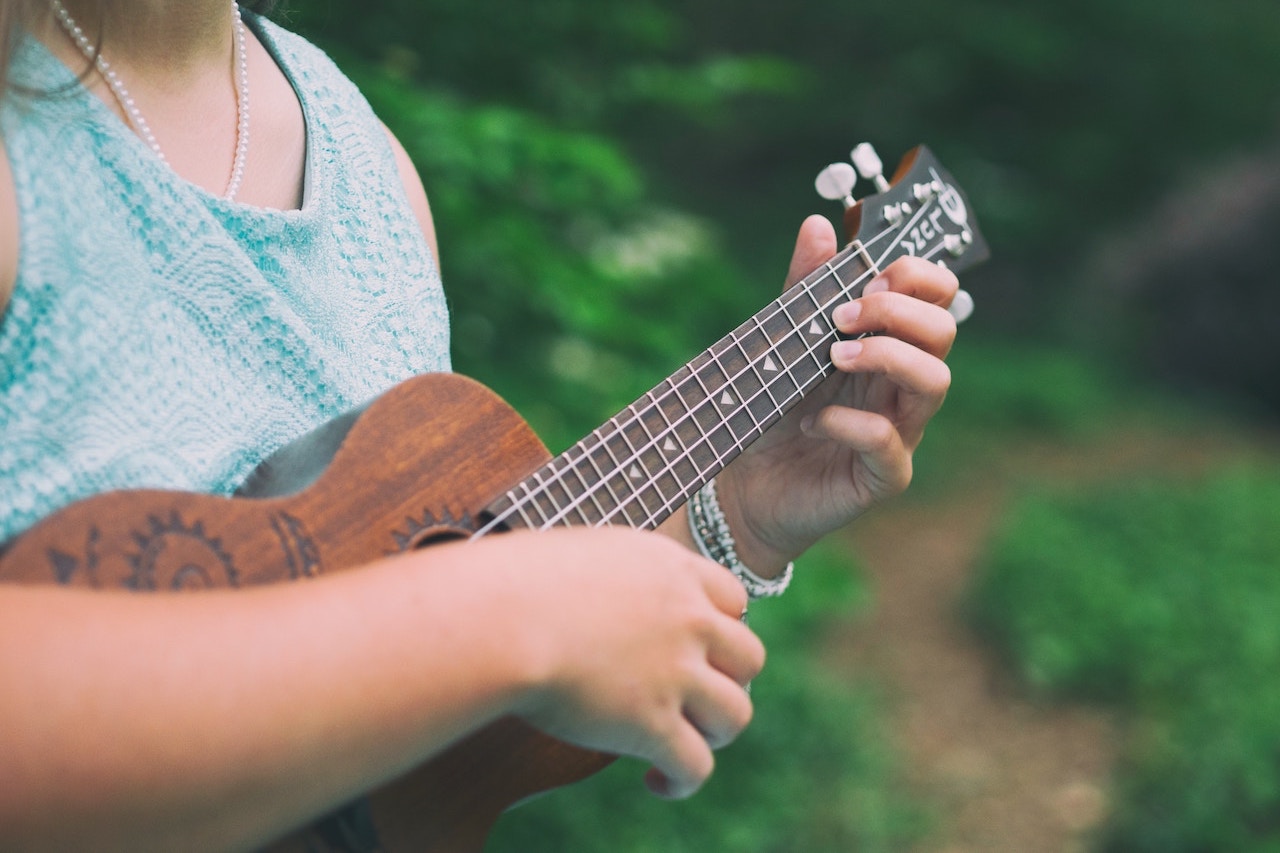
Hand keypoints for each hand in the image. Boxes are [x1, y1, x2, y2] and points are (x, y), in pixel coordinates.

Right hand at [501, 528, 764, 797]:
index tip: (694, 648)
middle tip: (693, 698)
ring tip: (683, 742)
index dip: (719, 628)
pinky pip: (696, 765)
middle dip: (727, 680)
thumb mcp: (581, 556)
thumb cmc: (513, 582)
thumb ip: (611, 577)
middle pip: (749, 656)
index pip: (732, 598)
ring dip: (714, 733)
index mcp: (671, 569)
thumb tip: (595, 592)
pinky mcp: (653, 722)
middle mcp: (687, 617)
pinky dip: (683, 781)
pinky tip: (658, 782)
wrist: (499, 618)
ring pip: (736, 713)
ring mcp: (676, 671)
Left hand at [718, 215, 959, 569]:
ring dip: (887, 356)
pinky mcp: (880, 476)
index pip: (937, 298)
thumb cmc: (769, 412)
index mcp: (887, 345)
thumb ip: (803, 289)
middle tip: (844, 315)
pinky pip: (889, 443)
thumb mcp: (780, 342)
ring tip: (834, 356)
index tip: (871, 276)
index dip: (918, 276)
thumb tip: (818, 224)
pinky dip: (850, 423)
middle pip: (945, 332)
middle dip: (899, 311)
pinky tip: (812, 420)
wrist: (742, 487)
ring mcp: (900, 432)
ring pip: (935, 383)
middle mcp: (901, 386)